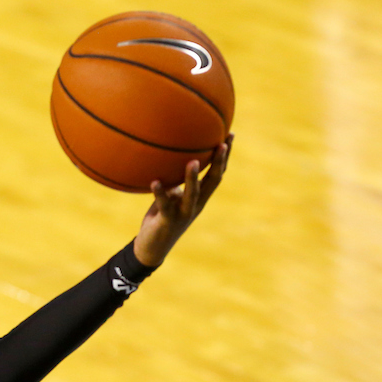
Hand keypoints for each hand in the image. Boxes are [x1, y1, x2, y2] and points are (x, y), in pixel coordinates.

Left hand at [133, 133, 232, 266]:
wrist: (152, 246)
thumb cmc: (162, 216)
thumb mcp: (172, 195)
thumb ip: (175, 179)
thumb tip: (173, 155)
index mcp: (199, 197)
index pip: (217, 173)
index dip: (224, 156)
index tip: (229, 134)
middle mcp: (196, 204)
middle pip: (213, 181)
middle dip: (219, 162)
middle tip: (222, 143)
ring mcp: (183, 213)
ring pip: (192, 194)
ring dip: (192, 178)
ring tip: (193, 161)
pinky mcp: (167, 221)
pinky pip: (164, 205)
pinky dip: (160, 193)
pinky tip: (155, 181)